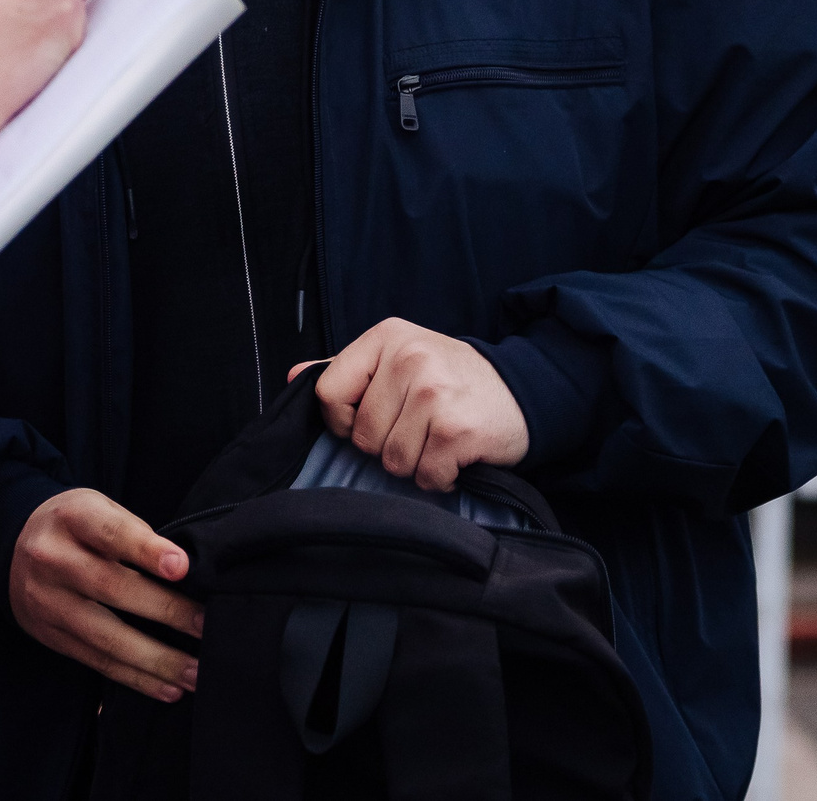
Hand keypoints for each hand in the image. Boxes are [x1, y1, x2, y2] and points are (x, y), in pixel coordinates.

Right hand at [10, 489, 203, 702]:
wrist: (11, 548)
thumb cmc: (75, 527)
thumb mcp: (98, 508)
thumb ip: (134, 532)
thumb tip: (183, 571)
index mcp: (71, 518)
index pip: (110, 532)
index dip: (145, 549)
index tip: (182, 567)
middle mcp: (53, 560)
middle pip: (111, 588)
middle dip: (165, 611)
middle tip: (206, 627)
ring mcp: (49, 602)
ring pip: (105, 636)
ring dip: (156, 660)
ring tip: (195, 673)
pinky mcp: (50, 637)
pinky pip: (96, 661)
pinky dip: (135, 678)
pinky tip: (167, 688)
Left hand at [292, 318, 528, 493]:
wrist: (523, 391)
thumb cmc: (452, 379)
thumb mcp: (398, 358)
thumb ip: (347, 370)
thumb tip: (293, 378)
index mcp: (386, 337)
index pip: (328, 391)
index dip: (342, 420)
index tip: (368, 420)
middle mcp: (409, 359)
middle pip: (362, 435)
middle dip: (386, 445)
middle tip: (418, 429)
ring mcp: (434, 393)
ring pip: (392, 460)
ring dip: (415, 463)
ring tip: (437, 440)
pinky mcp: (457, 430)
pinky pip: (425, 476)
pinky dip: (439, 478)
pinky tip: (454, 457)